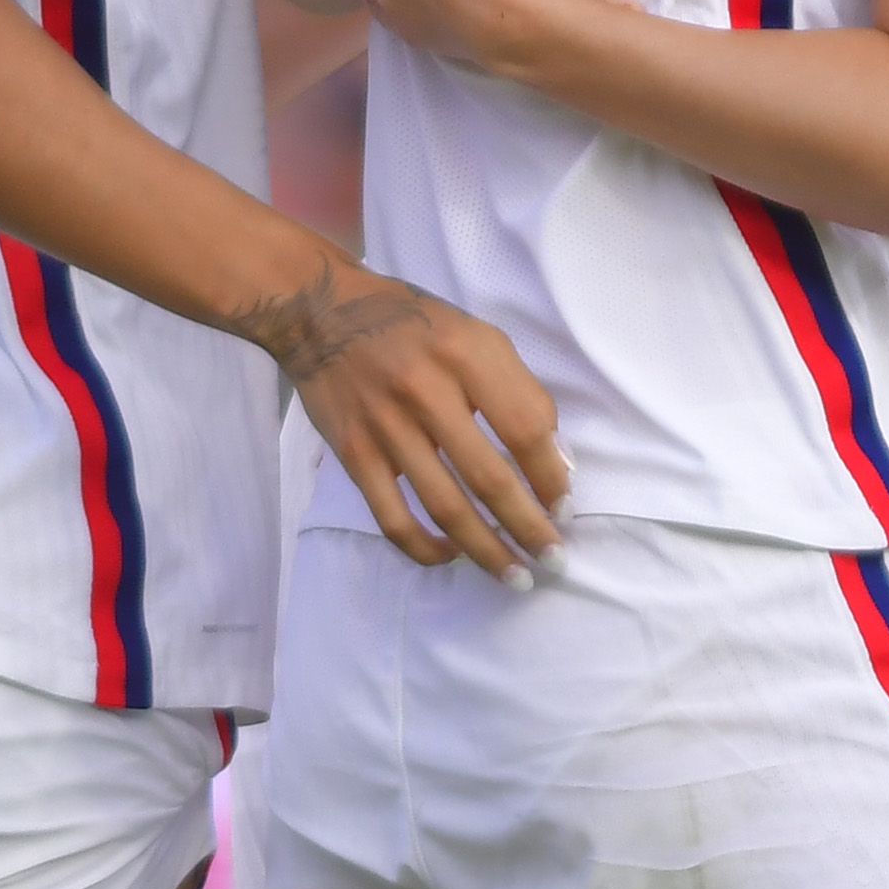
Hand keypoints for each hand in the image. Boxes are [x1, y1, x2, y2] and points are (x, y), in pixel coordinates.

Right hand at [233, 251, 573, 582]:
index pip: (525, 426)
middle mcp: (427, 390)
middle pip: (488, 476)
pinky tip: (451, 556)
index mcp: (468, 354)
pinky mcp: (354, 454)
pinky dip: (424, 547)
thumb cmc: (417, 325)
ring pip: (444, 506)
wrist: (323, 313)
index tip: (565, 506)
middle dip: (528, 526)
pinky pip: (392, 516)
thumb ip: (518, 392)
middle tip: (554, 559)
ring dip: (485, 549)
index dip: (551, 474)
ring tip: (515, 575)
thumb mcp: (478, 336)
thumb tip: (554, 464)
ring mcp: (386, 426)